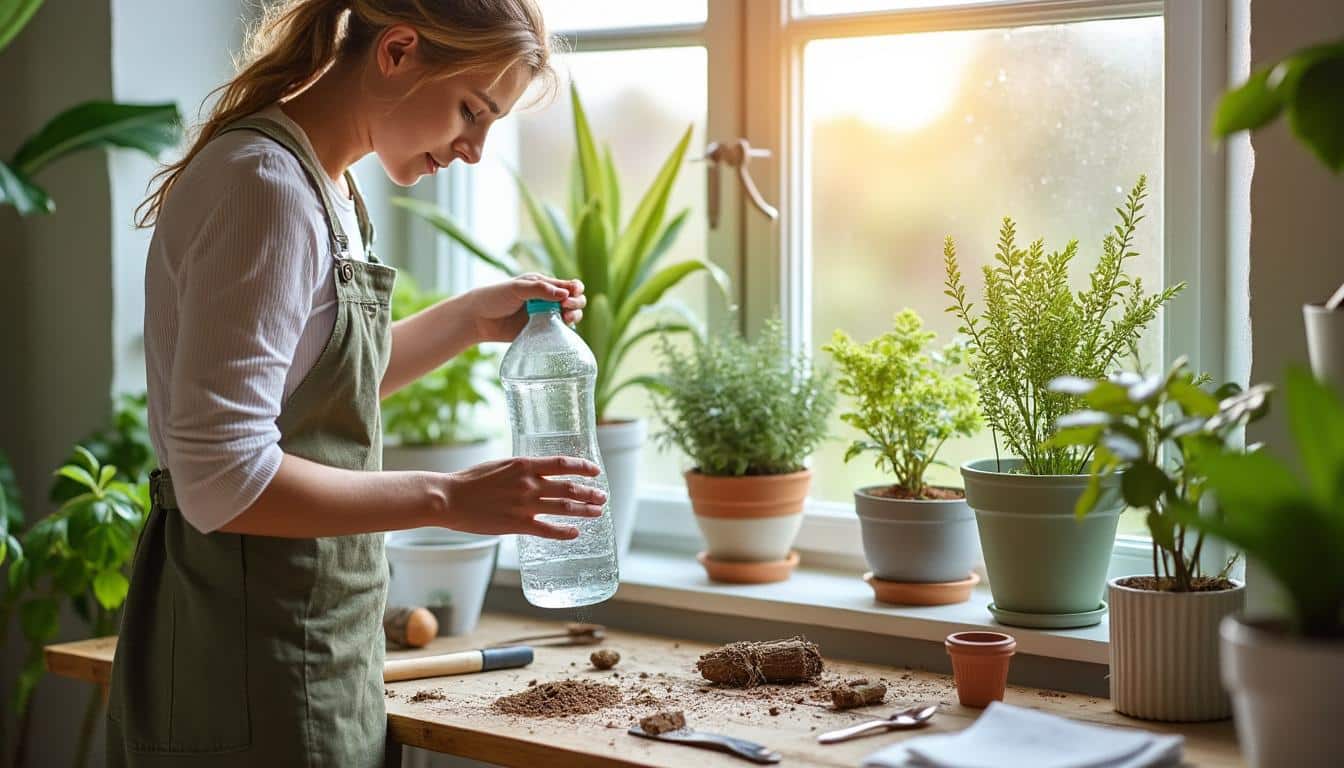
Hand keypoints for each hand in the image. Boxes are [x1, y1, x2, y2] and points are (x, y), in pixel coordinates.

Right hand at [441, 456, 605, 538]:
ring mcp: (524, 505)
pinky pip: (548, 530)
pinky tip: (575, 533)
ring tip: (597, 512)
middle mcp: (529, 484)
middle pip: (569, 488)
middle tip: (602, 496)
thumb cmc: (470, 481)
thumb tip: (537, 472)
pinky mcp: (517, 525)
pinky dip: (564, 532)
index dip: (583, 467)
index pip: (563, 463)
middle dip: (589, 493)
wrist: (449, 498)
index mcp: (524, 465)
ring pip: (564, 508)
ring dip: (584, 510)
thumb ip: (521, 470)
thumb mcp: (500, 465)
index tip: (595, 471)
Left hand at [466, 274, 585, 342]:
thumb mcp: (516, 288)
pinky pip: (558, 332)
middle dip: (576, 303)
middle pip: (574, 300)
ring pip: (570, 316)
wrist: (478, 319)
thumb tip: (565, 294)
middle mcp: (548, 300)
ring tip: (566, 318)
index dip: (575, 289)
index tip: (572, 294)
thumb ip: (539, 290)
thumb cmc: (494, 297)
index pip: (569, 285)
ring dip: (574, 316)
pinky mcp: (540, 332)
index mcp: (543, 285)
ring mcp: (545, 316)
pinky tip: (563, 330)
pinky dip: (565, 331)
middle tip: (566, 307)